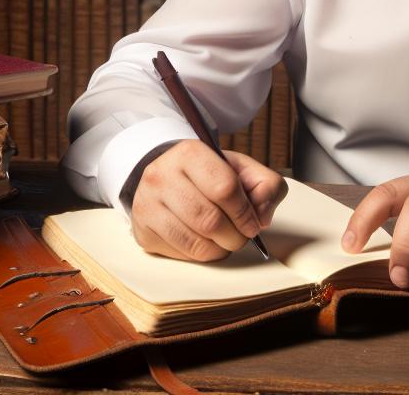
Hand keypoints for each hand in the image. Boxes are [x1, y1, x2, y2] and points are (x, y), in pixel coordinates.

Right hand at [130, 139, 287, 261]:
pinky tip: (205, 242)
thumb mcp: (240, 168)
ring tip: (225, 240)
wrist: (169, 177)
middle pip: (210, 220)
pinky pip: (181, 255)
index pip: (225, 188)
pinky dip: (201, 255)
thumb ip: (266, 185)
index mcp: (189, 153)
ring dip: (220, 249)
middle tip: (241, 236)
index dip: (245, 212)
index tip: (252, 223)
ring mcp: (147, 204)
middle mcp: (161, 175)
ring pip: (196, 242)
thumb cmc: (208, 175)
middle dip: (235, 236)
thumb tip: (262, 217)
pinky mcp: (142, 230)